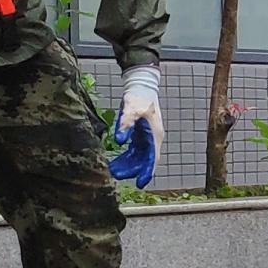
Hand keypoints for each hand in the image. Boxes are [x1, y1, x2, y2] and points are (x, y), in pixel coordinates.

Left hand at [106, 64, 163, 187]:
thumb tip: (119, 141)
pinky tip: (115, 162)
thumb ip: (125, 125)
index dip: (147, 172)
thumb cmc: (139, 96)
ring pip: (138, 157)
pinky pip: (133, 151)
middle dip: (132, 170)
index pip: (152, 158)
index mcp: (154, 135)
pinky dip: (125, 157)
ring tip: (113, 171)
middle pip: (144, 160)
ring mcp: (146, 137)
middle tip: (116, 176)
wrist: (141, 84)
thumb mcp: (131, 110)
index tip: (140, 183)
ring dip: (127, 165)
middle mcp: (152, 139)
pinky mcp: (139, 134)